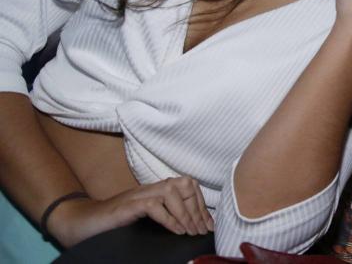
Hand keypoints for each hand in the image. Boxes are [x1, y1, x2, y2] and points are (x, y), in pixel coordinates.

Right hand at [50, 176, 213, 246]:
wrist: (79, 224)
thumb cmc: (112, 225)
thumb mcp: (144, 221)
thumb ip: (164, 219)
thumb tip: (190, 230)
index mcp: (156, 191)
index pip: (188, 186)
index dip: (201, 205)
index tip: (208, 226)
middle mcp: (149, 189)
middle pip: (185, 184)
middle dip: (197, 207)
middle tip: (201, 231)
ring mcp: (137, 195)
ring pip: (172, 191)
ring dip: (185, 213)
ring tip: (190, 232)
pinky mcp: (126, 206)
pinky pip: (154, 205)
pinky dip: (168, 218)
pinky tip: (176, 231)